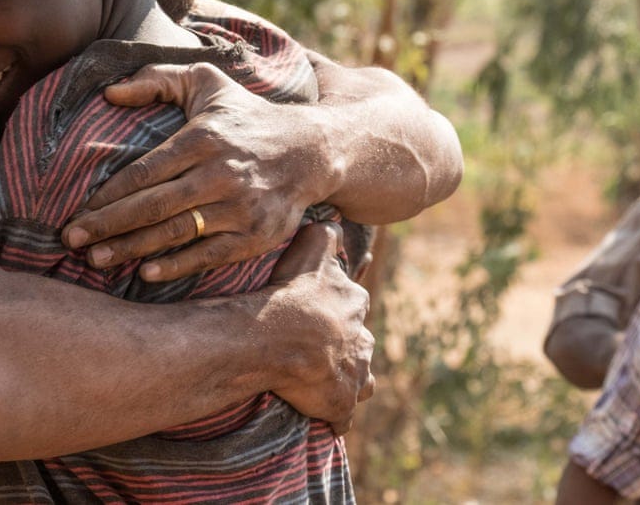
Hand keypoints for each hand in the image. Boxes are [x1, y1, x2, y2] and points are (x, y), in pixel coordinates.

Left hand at [63, 62, 339, 281]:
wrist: (311, 150)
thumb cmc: (247, 116)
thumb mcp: (207, 82)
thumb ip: (157, 78)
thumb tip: (109, 92)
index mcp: (203, 138)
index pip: (145, 171)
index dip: (107, 194)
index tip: (76, 211)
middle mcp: (221, 173)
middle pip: (153, 206)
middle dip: (107, 226)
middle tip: (70, 240)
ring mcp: (240, 207)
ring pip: (176, 233)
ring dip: (131, 249)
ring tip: (96, 260)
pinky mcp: (256, 234)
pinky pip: (209, 255)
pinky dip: (176, 266)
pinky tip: (145, 273)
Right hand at [263, 222, 375, 434]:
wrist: (278, 338)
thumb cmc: (290, 293)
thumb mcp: (310, 249)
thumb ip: (326, 234)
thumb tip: (336, 223)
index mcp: (355, 303)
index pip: (353, 302)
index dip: (336, 306)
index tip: (318, 310)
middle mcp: (361, 339)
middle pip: (359, 342)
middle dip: (345, 345)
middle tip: (318, 347)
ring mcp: (354, 374)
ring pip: (361, 378)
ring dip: (349, 379)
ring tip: (327, 381)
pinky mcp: (341, 403)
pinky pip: (342, 414)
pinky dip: (336, 415)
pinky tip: (325, 416)